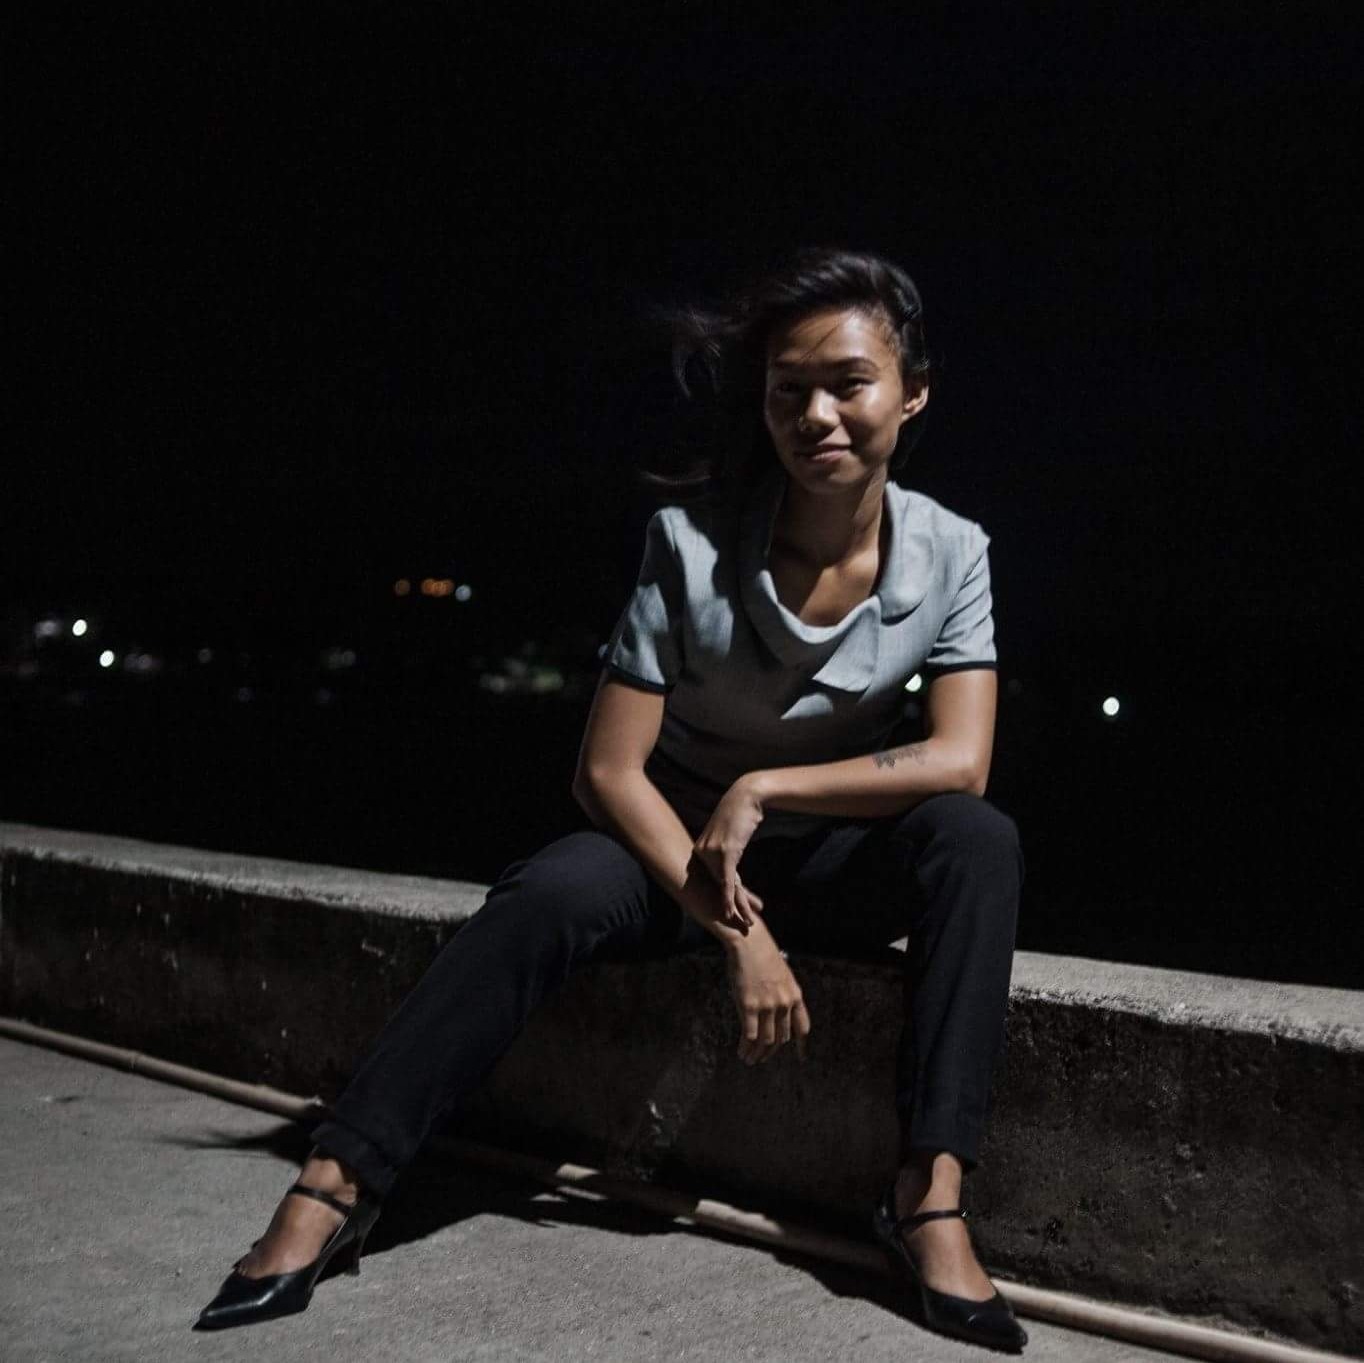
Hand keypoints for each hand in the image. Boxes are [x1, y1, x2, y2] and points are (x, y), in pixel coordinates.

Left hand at [692, 776, 766, 931]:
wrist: (747, 795)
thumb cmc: (738, 814)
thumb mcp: (726, 834)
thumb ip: (722, 848)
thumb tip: (725, 859)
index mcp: (699, 851)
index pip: (713, 881)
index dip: (725, 899)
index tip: (733, 914)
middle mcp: (701, 853)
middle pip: (717, 887)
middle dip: (731, 908)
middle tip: (740, 925)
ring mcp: (712, 853)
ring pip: (724, 888)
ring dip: (736, 907)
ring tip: (745, 924)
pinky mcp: (725, 852)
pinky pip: (728, 881)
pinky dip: (731, 898)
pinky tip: (732, 912)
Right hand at [725, 924, 810, 1065]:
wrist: (749, 942)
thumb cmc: (762, 955)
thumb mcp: (782, 975)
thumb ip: (783, 994)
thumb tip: (778, 1013)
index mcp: (795, 995)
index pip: (803, 1026)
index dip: (802, 1044)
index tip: (801, 1057)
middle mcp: (784, 1003)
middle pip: (782, 1038)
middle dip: (771, 1051)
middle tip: (762, 1058)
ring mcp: (767, 1006)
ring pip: (766, 1041)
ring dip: (757, 1054)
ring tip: (749, 1059)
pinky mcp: (749, 1006)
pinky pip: (750, 1035)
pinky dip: (746, 1047)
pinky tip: (741, 1051)